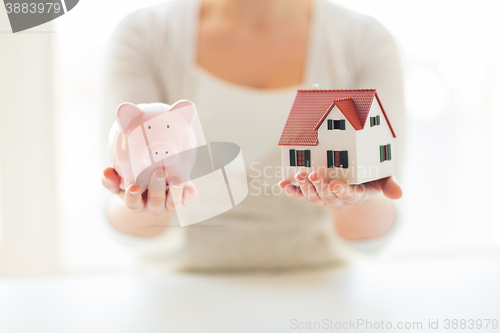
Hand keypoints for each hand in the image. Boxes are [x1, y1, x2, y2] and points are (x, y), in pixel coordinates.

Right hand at [102, 167, 196, 217]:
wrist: (156, 191)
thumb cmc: (135, 184)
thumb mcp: (120, 185)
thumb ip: (112, 180)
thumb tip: (106, 172)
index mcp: (137, 205)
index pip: (133, 204)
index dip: (133, 197)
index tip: (134, 186)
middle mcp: (154, 208)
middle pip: (155, 201)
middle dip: (157, 188)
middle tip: (159, 171)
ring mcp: (169, 206)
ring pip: (173, 203)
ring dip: (175, 191)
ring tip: (177, 178)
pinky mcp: (183, 201)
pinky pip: (188, 200)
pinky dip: (190, 195)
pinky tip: (191, 188)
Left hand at [279, 171, 401, 209]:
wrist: (355, 183)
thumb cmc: (370, 178)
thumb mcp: (383, 179)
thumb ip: (389, 185)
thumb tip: (399, 194)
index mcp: (355, 195)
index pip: (349, 195)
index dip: (341, 191)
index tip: (335, 185)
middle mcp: (337, 199)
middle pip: (327, 197)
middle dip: (320, 186)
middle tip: (314, 174)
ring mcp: (323, 198)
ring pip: (313, 197)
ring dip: (305, 188)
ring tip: (300, 176)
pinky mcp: (311, 193)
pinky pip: (300, 195)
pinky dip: (290, 190)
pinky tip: (282, 184)